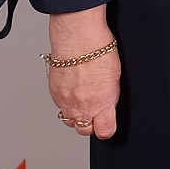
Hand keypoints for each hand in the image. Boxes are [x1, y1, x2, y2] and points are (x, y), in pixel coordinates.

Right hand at [48, 6, 121, 138]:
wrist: (77, 36)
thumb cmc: (99, 50)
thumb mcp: (115, 77)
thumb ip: (109, 97)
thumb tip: (107, 106)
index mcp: (102, 103)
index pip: (105, 131)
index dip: (106, 129)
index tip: (107, 124)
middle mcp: (82, 107)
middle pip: (84, 130)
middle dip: (90, 124)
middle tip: (94, 111)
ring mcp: (66, 101)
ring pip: (69, 120)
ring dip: (76, 115)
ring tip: (82, 99)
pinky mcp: (54, 93)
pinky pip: (60, 106)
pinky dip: (65, 102)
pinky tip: (72, 88)